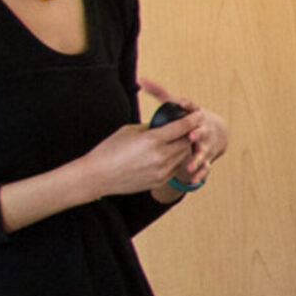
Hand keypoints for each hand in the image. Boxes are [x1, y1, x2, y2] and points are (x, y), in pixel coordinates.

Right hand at [74, 117, 200, 200]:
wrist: (98, 176)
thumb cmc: (110, 150)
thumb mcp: (130, 131)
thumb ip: (151, 127)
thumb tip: (165, 124)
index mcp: (153, 140)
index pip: (182, 127)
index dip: (193, 119)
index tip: (198, 114)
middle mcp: (161, 156)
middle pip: (186, 141)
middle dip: (188, 134)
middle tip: (187, 128)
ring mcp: (162, 171)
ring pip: (183, 155)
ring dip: (182, 147)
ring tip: (177, 140)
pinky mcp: (160, 181)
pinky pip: (175, 168)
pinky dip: (175, 160)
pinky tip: (168, 155)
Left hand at [138, 78, 229, 185]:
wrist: (216, 131)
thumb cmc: (188, 115)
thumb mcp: (176, 103)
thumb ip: (159, 93)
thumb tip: (141, 80)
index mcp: (195, 114)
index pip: (193, 108)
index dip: (188, 105)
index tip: (182, 102)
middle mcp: (203, 129)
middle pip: (201, 131)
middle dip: (197, 133)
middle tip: (191, 135)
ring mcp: (206, 145)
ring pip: (203, 151)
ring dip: (198, 157)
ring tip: (190, 165)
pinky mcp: (207, 158)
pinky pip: (204, 167)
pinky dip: (199, 173)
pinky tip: (192, 179)